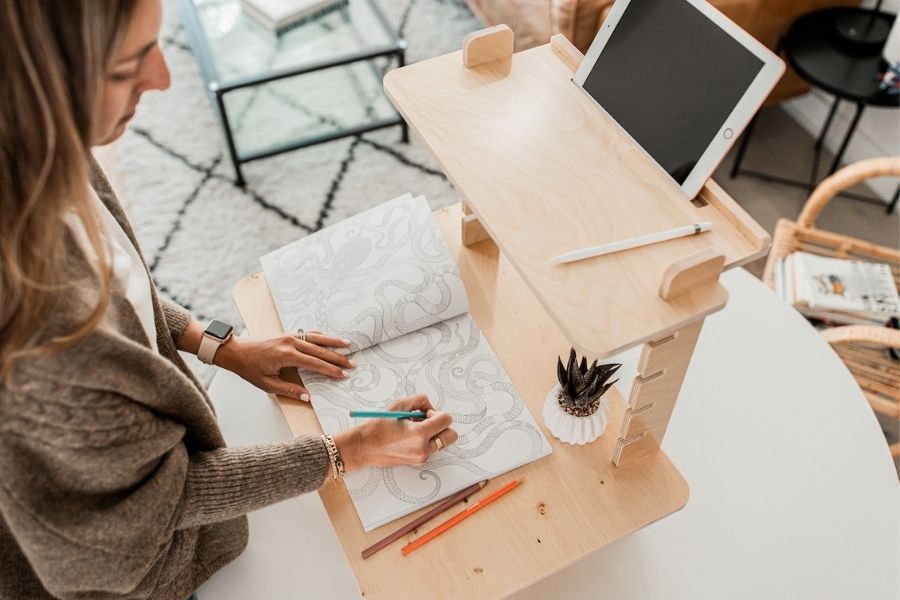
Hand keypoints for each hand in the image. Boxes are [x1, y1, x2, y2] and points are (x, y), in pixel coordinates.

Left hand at [215, 331, 352, 401]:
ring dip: (333, 341)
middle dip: (337, 357)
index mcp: (286, 355)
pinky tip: (330, 338)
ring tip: (348, 345)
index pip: (315, 363)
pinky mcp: (287, 333)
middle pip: (320, 350)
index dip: (330, 370)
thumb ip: (288, 390)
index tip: (343, 375)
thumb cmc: (248, 368)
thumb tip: (307, 397)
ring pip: (316, 338)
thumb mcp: (266, 384)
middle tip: (352, 363)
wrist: (235, 351)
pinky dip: (321, 335)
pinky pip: (308, 333)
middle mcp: (290, 342)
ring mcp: (289, 335)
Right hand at [333, 394, 458, 470]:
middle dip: (441, 425)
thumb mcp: (398, 405)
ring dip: (435, 433)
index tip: (424, 413)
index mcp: (419, 434)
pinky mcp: (417, 462)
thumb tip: (431, 406)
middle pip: (451, 435)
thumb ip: (420, 401)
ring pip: (443, 442)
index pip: (446, 420)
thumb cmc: (378, 426)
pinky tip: (410, 437)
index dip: (437, 413)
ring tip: (416, 430)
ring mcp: (421, 458)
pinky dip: (427, 441)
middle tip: (425, 422)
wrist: (363, 447)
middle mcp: (423, 449)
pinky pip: (432, 448)